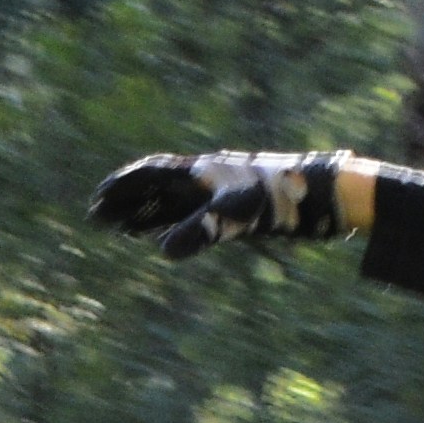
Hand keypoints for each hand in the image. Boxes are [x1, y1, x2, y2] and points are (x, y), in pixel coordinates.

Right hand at [89, 150, 370, 253]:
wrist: (325, 195)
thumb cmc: (285, 201)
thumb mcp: (240, 217)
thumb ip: (201, 231)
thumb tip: (162, 251)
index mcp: (204, 171)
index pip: (151, 173)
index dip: (122, 186)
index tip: (97, 200)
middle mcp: (209, 178)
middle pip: (157, 187)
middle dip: (126, 202)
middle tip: (97, 220)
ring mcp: (222, 192)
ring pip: (173, 200)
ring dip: (145, 213)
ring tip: (121, 231)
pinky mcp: (236, 207)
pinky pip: (193, 212)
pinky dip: (171, 223)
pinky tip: (166, 237)